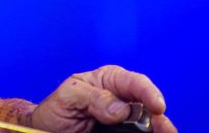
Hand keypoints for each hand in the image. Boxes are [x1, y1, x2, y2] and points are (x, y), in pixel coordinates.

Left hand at [30, 65, 176, 132]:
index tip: (157, 106)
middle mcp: (123, 100)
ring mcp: (126, 122)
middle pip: (149, 106)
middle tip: (161, 126)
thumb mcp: (69, 96)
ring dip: (159, 130)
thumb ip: (92, 96)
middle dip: (158, 116)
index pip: (134, 82)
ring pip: (150, 125)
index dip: (149, 93)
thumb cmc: (57, 109)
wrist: (47, 130)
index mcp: (110, 81)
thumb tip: (120, 109)